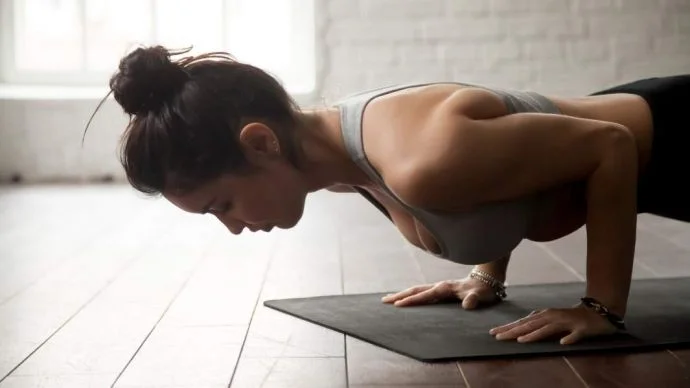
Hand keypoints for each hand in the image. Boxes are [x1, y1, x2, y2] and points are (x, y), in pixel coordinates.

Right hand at [381, 277, 501, 309]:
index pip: (425, 295)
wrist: (487, 280)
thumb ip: (474, 299)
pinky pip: (421, 292)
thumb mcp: (482, 295)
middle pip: (415, 290)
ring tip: (388, 299)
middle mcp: (439, 286)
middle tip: (384, 301)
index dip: (412, 300)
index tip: (398, 305)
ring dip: (402, 294)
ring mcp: (438, 287)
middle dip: (399, 296)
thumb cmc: (484, 290)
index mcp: (445, 288)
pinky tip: (405, 299)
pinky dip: (410, 295)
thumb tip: (468, 305)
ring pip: (416, 290)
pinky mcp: (440, 290)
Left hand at [489, 304, 618, 344]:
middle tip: (498, 337)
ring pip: (549, 329)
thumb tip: (521, 329)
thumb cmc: (572, 317)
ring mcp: (568, 322)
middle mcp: (553, 317)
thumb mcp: (552, 319)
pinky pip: (575, 335)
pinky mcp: (582, 329)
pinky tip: (563, 343)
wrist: (599, 311)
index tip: (493, 333)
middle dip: (514, 331)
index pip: (523, 323)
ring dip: (535, 335)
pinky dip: (569, 338)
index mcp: (545, 315)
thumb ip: (538, 323)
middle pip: (531, 325)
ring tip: (521, 341)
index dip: (508, 328)